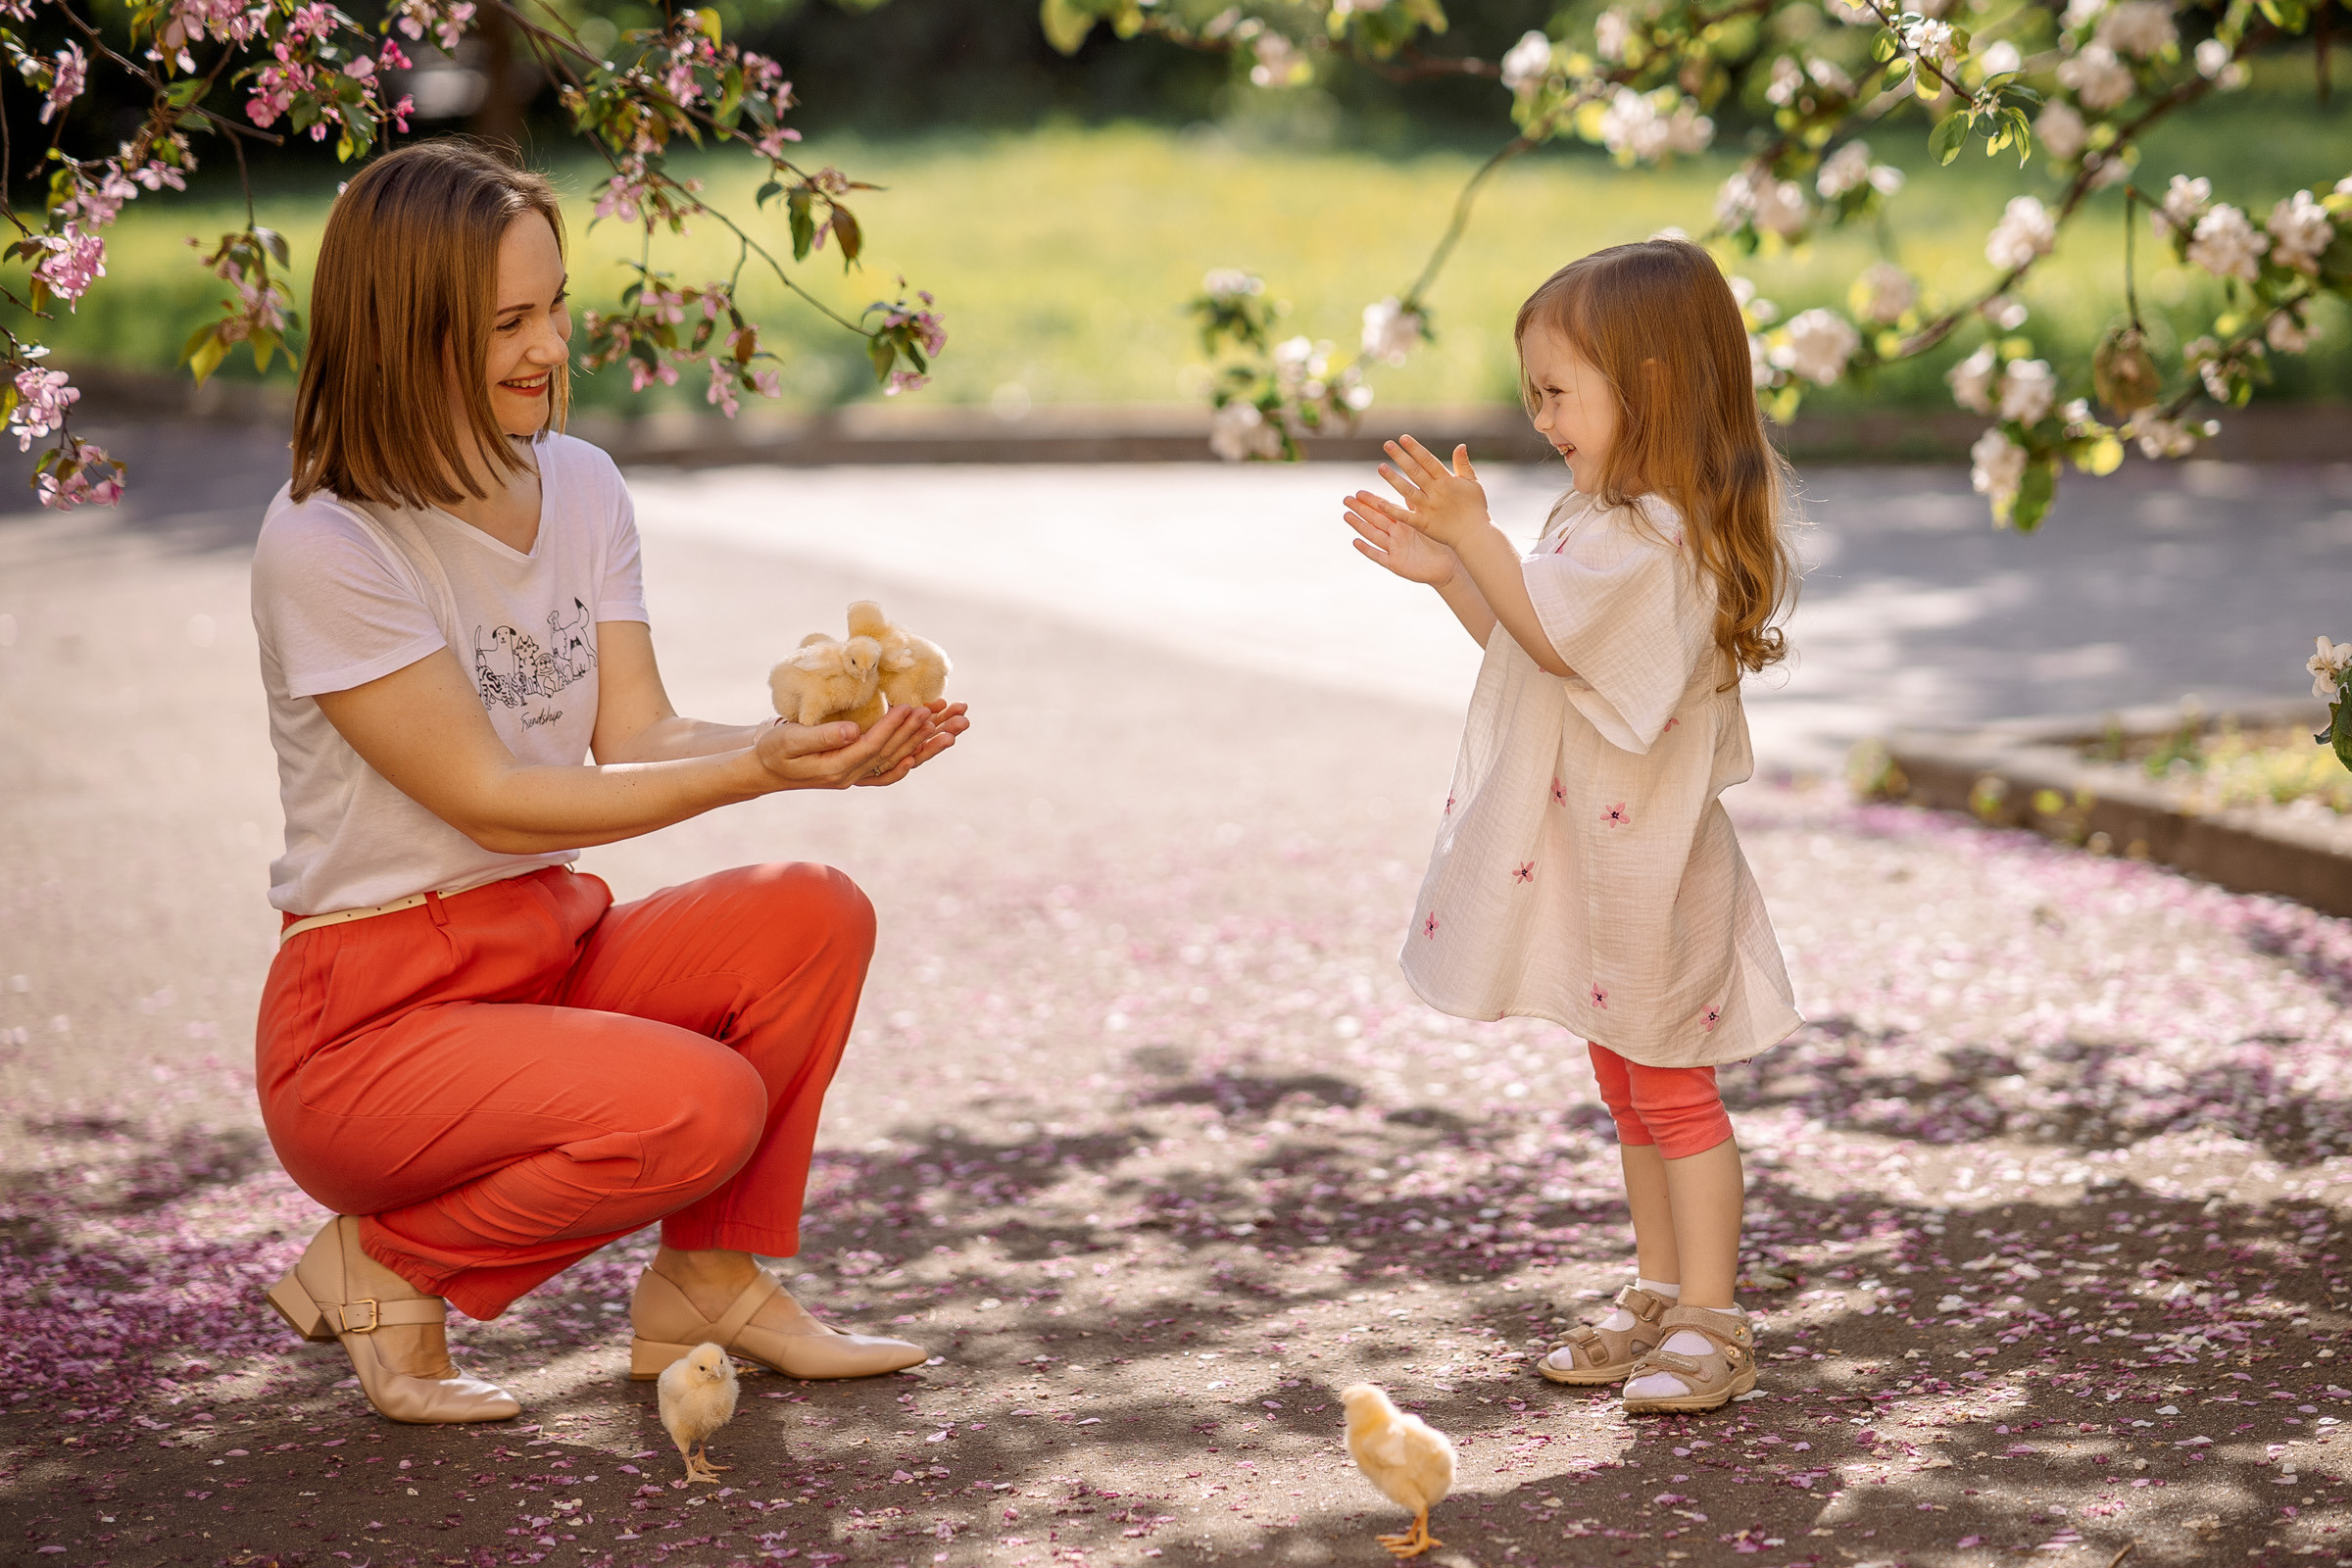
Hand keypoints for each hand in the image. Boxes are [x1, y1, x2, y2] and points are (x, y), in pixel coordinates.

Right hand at [754, 700, 966, 790]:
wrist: (764, 770)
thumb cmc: (772, 751)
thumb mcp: (789, 740)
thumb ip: (820, 736)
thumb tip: (853, 731)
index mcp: (836, 768)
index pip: (873, 746)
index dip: (894, 727)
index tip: (913, 707)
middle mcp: (851, 775)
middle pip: (893, 754)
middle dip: (920, 732)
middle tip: (944, 711)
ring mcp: (856, 774)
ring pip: (898, 759)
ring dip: (926, 742)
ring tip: (953, 726)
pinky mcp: (857, 768)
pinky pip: (890, 764)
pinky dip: (911, 755)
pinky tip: (927, 746)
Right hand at [1343, 488, 1457, 585]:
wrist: (1449, 566)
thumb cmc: (1443, 543)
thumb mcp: (1429, 522)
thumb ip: (1417, 508)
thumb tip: (1411, 486)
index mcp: (1404, 523)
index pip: (1384, 509)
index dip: (1371, 501)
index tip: (1359, 492)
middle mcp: (1396, 534)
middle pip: (1374, 519)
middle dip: (1360, 510)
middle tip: (1346, 499)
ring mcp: (1394, 549)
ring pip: (1373, 535)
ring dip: (1359, 526)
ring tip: (1346, 515)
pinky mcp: (1395, 564)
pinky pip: (1378, 556)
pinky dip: (1367, 549)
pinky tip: (1355, 542)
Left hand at [1368, 435, 1490, 550]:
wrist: (1475, 535)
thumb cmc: (1475, 507)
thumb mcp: (1472, 483)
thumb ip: (1463, 464)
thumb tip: (1460, 445)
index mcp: (1447, 481)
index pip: (1428, 460)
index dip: (1415, 449)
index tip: (1403, 438)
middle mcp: (1436, 492)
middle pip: (1415, 472)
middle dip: (1400, 457)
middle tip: (1387, 444)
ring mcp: (1428, 508)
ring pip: (1407, 491)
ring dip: (1393, 479)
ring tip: (1380, 467)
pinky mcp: (1423, 524)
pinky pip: (1405, 516)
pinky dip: (1392, 510)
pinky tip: (1379, 503)